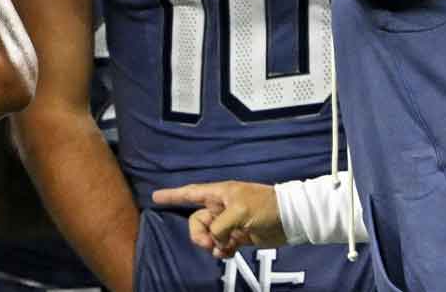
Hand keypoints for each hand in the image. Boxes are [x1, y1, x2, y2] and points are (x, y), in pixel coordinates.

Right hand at [152, 181, 285, 257]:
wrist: (289, 218)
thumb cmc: (264, 206)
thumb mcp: (239, 211)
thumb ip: (220, 225)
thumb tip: (215, 240)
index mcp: (219, 194)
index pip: (190, 193)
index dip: (172, 195)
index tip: (155, 197)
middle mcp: (221, 207)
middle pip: (196, 221)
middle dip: (198, 234)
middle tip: (209, 244)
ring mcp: (229, 222)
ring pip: (208, 235)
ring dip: (212, 245)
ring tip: (224, 249)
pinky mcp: (238, 236)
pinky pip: (220, 244)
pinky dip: (222, 250)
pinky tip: (229, 253)